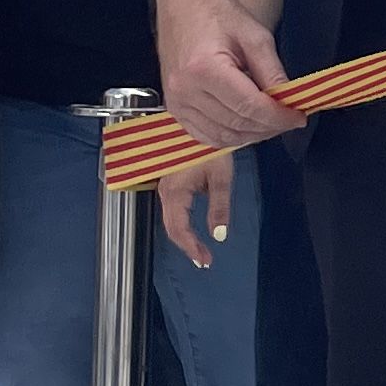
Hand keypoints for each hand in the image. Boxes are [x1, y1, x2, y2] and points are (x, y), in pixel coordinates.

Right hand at [157, 0, 301, 149]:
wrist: (184, 4)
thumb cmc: (218, 14)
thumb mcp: (255, 36)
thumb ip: (272, 72)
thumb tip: (288, 102)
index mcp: (205, 68)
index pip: (249, 107)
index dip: (278, 117)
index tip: (298, 117)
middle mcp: (185, 90)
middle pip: (237, 125)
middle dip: (269, 127)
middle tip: (288, 119)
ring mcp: (176, 101)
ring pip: (222, 137)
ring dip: (252, 136)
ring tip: (270, 122)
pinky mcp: (175, 108)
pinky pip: (205, 136)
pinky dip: (229, 138)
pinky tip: (247, 127)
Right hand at [158, 152, 236, 269]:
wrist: (198, 124)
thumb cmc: (209, 146)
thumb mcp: (220, 178)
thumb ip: (219, 208)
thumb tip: (220, 235)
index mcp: (175, 192)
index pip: (179, 229)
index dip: (191, 248)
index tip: (205, 261)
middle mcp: (165, 192)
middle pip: (172, 228)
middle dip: (188, 247)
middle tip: (204, 261)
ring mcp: (165, 188)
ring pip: (171, 221)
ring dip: (184, 238)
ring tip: (200, 251)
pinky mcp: (169, 184)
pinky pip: (172, 211)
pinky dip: (182, 226)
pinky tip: (193, 232)